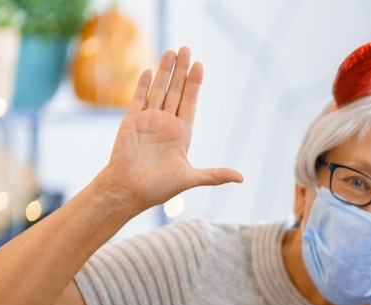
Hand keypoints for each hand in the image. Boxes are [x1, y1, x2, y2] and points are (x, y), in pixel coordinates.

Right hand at [98, 47, 242, 213]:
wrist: (129, 190)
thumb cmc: (159, 188)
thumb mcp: (190, 179)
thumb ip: (214, 175)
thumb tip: (241, 178)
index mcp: (181, 134)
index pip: (190, 102)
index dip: (194, 84)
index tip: (200, 66)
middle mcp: (166, 124)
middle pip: (175, 91)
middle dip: (181, 71)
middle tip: (187, 49)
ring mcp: (148, 120)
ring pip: (158, 90)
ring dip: (164, 72)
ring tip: (171, 52)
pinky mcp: (131, 121)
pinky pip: (138, 99)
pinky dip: (144, 85)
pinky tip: (149, 70)